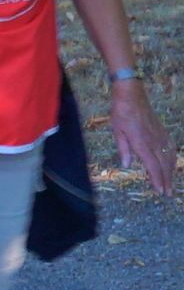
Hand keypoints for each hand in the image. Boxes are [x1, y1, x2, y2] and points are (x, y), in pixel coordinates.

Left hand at [109, 80, 177, 197]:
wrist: (132, 95)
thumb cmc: (121, 113)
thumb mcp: (117, 131)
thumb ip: (123, 149)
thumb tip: (126, 165)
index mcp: (142, 143)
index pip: (153, 166)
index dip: (157, 179)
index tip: (160, 191)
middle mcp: (154, 141)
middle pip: (163, 165)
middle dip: (166, 180)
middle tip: (168, 194)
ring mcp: (160, 136)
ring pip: (169, 157)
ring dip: (170, 171)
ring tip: (170, 183)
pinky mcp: (162, 131)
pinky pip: (170, 147)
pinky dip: (172, 158)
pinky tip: (172, 164)